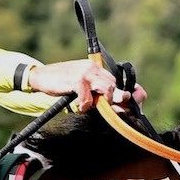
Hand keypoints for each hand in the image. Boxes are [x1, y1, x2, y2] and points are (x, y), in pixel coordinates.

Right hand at [27, 59, 147, 113]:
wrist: (40, 77)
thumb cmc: (61, 86)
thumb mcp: (83, 92)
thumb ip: (99, 98)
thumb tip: (121, 109)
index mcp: (97, 70)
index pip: (119, 81)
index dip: (132, 92)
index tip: (139, 101)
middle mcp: (94, 68)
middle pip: (115, 86)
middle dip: (116, 102)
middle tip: (116, 111)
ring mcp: (86, 72)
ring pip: (108, 88)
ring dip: (101, 102)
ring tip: (87, 106)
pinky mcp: (77, 78)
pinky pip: (88, 96)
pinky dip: (84, 105)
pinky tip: (77, 106)